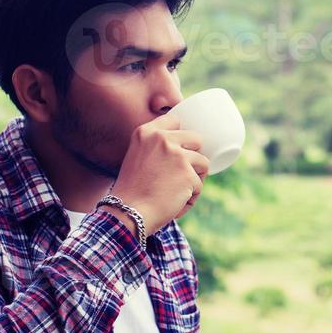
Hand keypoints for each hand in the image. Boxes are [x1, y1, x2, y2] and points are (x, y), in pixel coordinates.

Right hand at [109, 110, 210, 233]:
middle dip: (193, 158)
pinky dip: (190, 198)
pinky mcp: (188, 175)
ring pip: (203, 163)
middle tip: (178, 176)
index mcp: (147, 132)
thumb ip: (156, 146)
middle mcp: (162, 139)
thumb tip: (187, 144)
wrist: (128, 213)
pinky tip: (174, 204)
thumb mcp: (137, 156)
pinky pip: (200, 186)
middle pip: (197, 140)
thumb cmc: (133, 190)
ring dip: (194, 180)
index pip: (176, 120)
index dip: (182, 136)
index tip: (178, 150)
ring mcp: (177, 155)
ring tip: (175, 193)